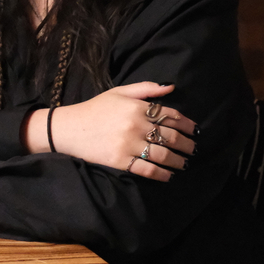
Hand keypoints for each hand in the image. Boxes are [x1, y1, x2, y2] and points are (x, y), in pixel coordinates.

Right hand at [39, 82, 197, 181]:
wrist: (68, 128)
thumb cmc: (94, 109)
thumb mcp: (118, 93)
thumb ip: (146, 88)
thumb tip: (171, 87)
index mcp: (136, 107)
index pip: (170, 115)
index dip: (186, 124)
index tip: (194, 130)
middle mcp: (135, 125)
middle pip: (171, 136)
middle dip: (187, 144)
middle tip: (194, 149)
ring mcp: (128, 144)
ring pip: (163, 155)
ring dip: (178, 161)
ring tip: (184, 163)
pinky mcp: (120, 161)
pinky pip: (147, 169)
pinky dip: (161, 174)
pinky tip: (168, 176)